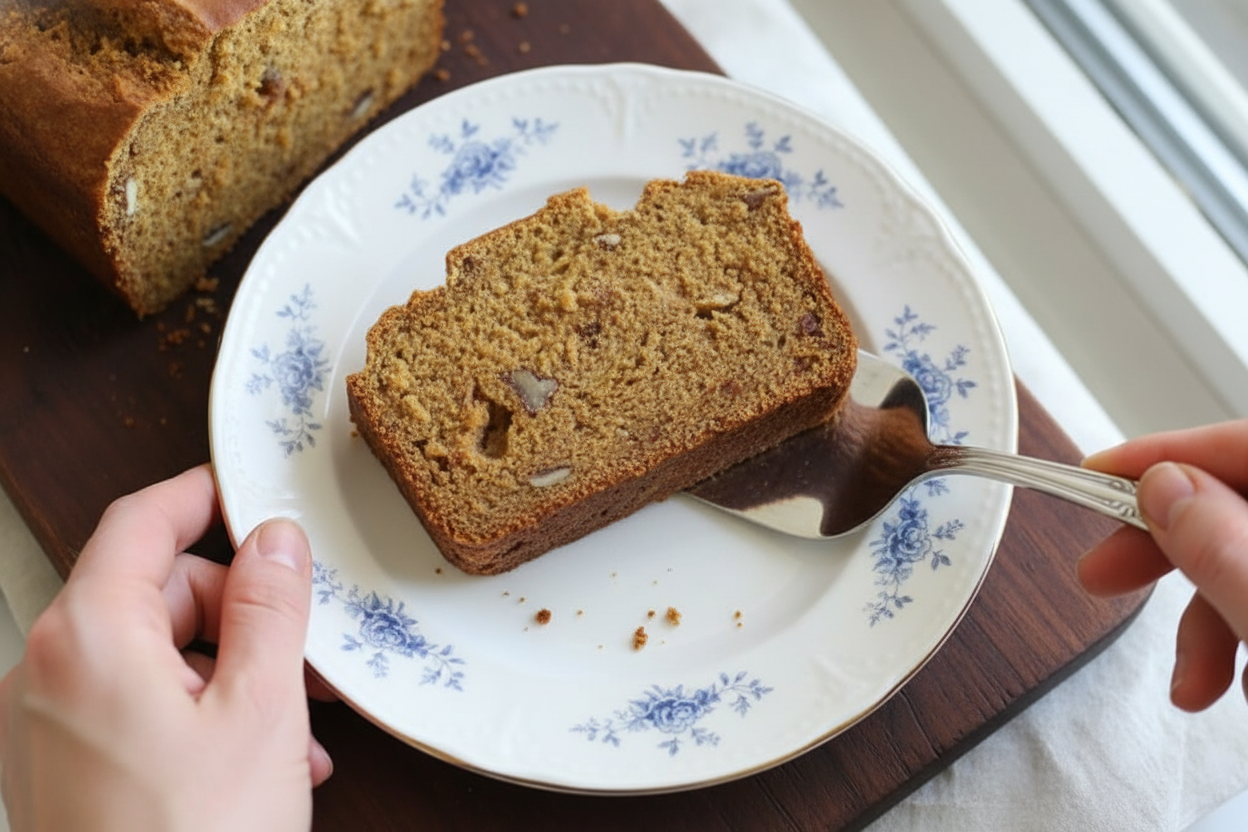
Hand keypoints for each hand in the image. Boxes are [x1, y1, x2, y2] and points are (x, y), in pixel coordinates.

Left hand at [0, 465, 331, 831]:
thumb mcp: (260, 710)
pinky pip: (136, 704)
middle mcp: (49, 671)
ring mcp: (48, 723)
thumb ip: (271, 605)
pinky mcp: (62, 766)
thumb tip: (276, 539)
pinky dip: (198, 710)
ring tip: (296, 722)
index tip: (250, 492)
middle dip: (238, 608)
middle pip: (154, 588)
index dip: (203, 496)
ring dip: (231, 669)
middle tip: (304, 645)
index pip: (142, 520)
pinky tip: (259, 757)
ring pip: (153, 651)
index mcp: (88, 637)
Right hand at [1080, 420, 1247, 711]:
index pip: (1244, 444)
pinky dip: (1245, 640)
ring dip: (1207, 620)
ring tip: (1189, 684)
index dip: (1168, 454)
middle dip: (1171, 549)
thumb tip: (1164, 488)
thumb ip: (1225, 551)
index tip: (1094, 475)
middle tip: (1102, 576)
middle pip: (1239, 506)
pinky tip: (1240, 684)